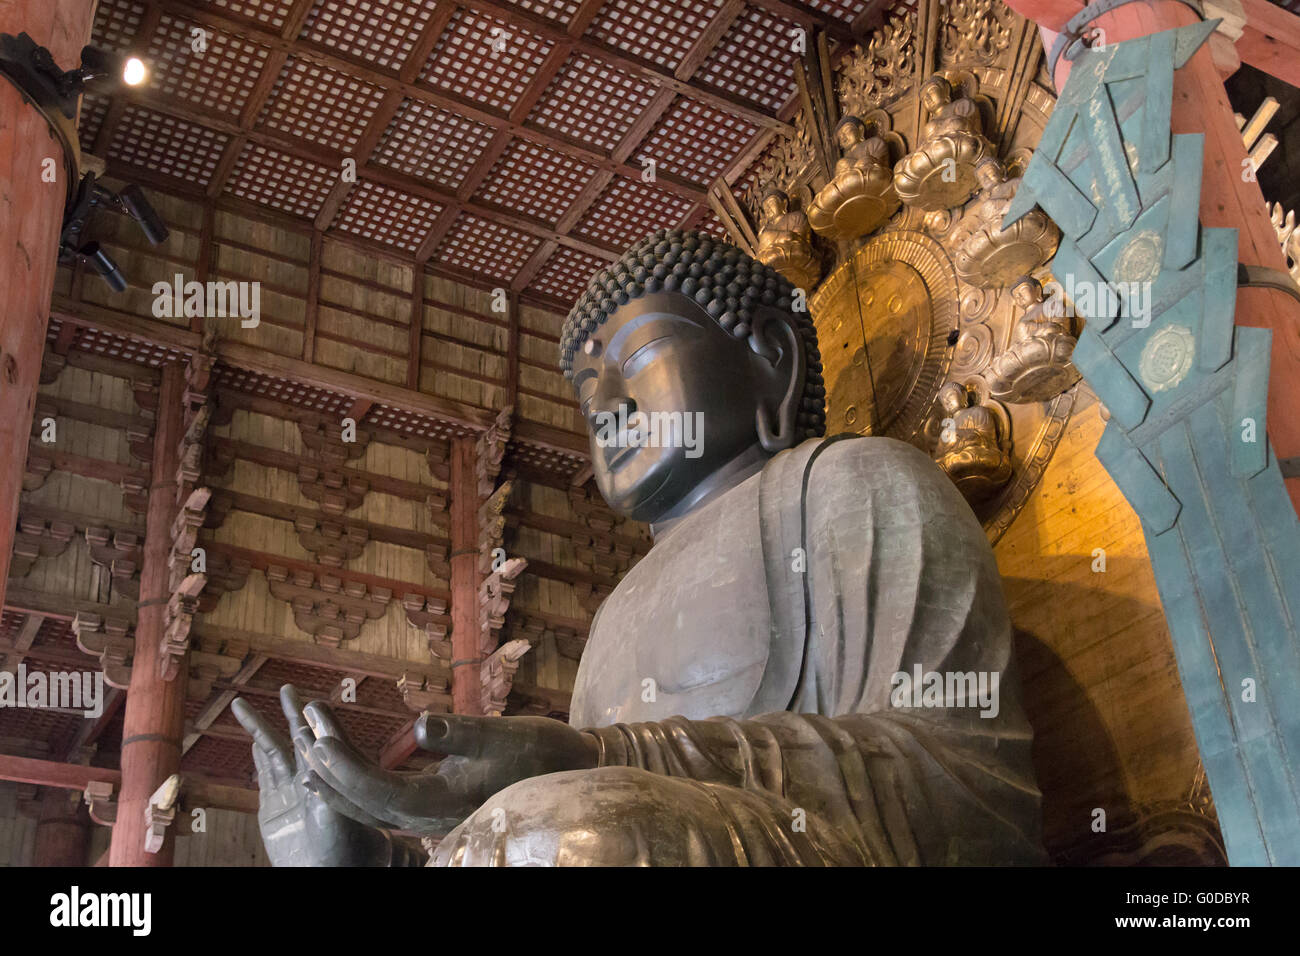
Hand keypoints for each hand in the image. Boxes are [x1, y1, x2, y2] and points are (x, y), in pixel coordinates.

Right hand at [233, 686, 394, 866]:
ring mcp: (290, 791)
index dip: (316, 717)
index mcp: (332, 775)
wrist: (322, 872)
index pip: (324, 738)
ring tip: (240, 705)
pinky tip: (253, 741)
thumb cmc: (345, 848)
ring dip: (259, 728)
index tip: (307, 698)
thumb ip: (330, 779)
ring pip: (272, 751)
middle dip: (291, 712)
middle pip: (298, 736)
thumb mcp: (340, 809)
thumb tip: (322, 743)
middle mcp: (311, 778)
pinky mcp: (272, 807)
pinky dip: (257, 756)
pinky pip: (264, 775)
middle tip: (286, 688)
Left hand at [297, 700, 598, 834]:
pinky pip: (385, 798)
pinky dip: (358, 781)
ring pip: (371, 803)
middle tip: (304, 729)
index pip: (377, 790)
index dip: (345, 766)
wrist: (570, 771)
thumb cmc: (539, 750)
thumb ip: (461, 733)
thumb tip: (422, 724)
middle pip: (365, 800)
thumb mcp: (502, 735)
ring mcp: (431, 812)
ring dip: (339, 777)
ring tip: (307, 753)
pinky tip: (343, 766)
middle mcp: (429, 815)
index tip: (317, 737)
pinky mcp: (435, 802)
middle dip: (331, 767)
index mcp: (441, 803)